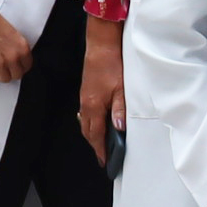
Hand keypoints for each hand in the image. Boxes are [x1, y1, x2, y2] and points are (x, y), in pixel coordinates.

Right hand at [0, 2, 31, 83]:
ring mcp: (1, 63)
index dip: (22, 66)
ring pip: (6, 79)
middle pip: (17, 75)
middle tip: (8, 67)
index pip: (27, 66)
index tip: (18, 65)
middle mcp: (13, 57)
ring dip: (3, 74)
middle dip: (13, 72)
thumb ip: (18, 48)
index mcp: (22, 48)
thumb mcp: (14, 34)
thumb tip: (18, 59)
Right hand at [79, 15, 125, 161]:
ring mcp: (84, 98)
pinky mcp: (86, 91)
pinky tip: (97, 122)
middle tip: (103, 155)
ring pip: (85, 123)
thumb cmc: (111, 64)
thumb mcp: (121, 88)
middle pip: (88, 131)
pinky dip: (90, 123)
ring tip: (101, 143)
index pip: (96, 135)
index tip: (104, 161)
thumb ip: (120, 109)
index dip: (101, 149)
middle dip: (95, 145)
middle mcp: (86, 104)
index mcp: (94, 106)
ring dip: (92, 134)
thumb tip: (119, 128)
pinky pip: (85, 113)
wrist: (101, 45)